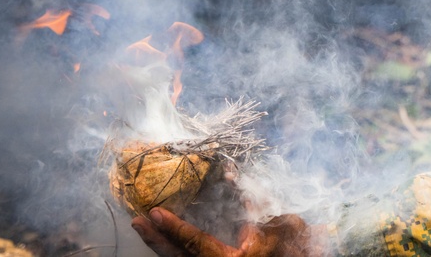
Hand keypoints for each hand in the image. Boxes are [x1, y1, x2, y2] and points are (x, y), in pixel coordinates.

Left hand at [132, 208, 323, 256]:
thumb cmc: (292, 247)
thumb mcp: (279, 226)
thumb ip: (255, 206)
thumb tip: (231, 180)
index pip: (196, 243)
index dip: (174, 227)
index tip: (154, 212)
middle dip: (157, 240)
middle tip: (138, 221)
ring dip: (161, 245)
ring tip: (143, 227)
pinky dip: (173, 249)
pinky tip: (164, 240)